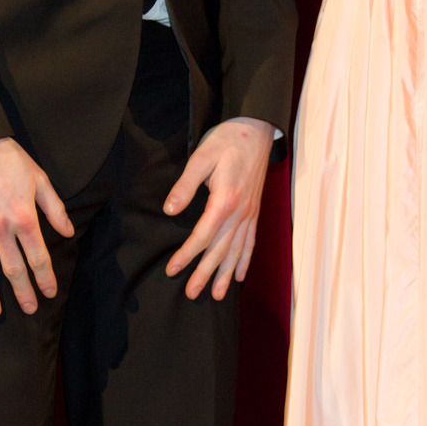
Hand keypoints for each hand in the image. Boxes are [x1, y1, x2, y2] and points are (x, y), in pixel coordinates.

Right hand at [0, 136, 74, 318]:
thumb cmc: (7, 158)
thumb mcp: (39, 178)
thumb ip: (54, 208)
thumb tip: (67, 232)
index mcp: (23, 217)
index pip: (38, 257)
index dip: (45, 277)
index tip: (49, 293)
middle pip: (13, 268)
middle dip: (23, 292)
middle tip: (29, 310)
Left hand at [165, 117, 273, 300]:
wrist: (256, 130)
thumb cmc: (226, 141)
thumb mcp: (201, 157)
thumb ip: (185, 185)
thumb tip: (170, 210)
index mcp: (226, 200)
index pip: (204, 235)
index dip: (187, 254)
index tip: (172, 269)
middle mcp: (241, 212)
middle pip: (221, 249)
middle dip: (206, 273)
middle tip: (192, 293)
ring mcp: (250, 213)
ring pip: (237, 250)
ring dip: (226, 274)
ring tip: (217, 295)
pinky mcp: (255, 211)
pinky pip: (251, 242)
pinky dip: (245, 260)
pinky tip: (239, 276)